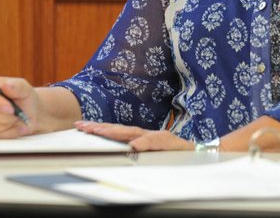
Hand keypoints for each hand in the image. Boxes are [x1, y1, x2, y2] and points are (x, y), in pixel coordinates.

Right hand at [0, 75, 35, 137]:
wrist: (29, 114)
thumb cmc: (24, 97)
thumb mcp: (25, 88)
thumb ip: (17, 86)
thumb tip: (5, 85)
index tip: (10, 108)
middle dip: (1, 116)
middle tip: (16, 115)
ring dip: (5, 124)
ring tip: (18, 119)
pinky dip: (8, 132)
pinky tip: (17, 127)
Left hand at [74, 121, 193, 151]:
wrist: (199, 151)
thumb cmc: (172, 153)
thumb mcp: (149, 153)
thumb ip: (135, 150)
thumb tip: (116, 152)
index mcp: (138, 136)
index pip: (114, 130)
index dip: (98, 128)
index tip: (80, 126)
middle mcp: (144, 133)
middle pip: (118, 129)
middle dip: (99, 128)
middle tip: (82, 127)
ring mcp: (155, 137)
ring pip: (132, 133)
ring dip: (116, 132)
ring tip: (100, 132)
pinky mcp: (168, 142)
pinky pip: (154, 142)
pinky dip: (144, 143)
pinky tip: (134, 145)